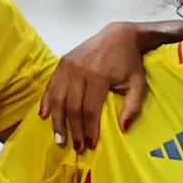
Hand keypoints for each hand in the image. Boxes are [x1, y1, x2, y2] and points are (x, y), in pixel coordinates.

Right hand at [39, 22, 155, 149]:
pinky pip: (51, 85)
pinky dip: (46, 101)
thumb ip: (133, 106)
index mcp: (99, 75)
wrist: (120, 36)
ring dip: (57, 121)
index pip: (90, 109)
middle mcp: (80, 69)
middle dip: (73, 130)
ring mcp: (69, 65)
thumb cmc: (129, 62)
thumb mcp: (139, 84)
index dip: (89, 129)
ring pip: (58, 98)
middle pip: (72, 106)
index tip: (90, 144)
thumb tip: (123, 128)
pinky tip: (44, 116)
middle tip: (76, 147)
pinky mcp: (63, 62)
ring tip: (60, 139)